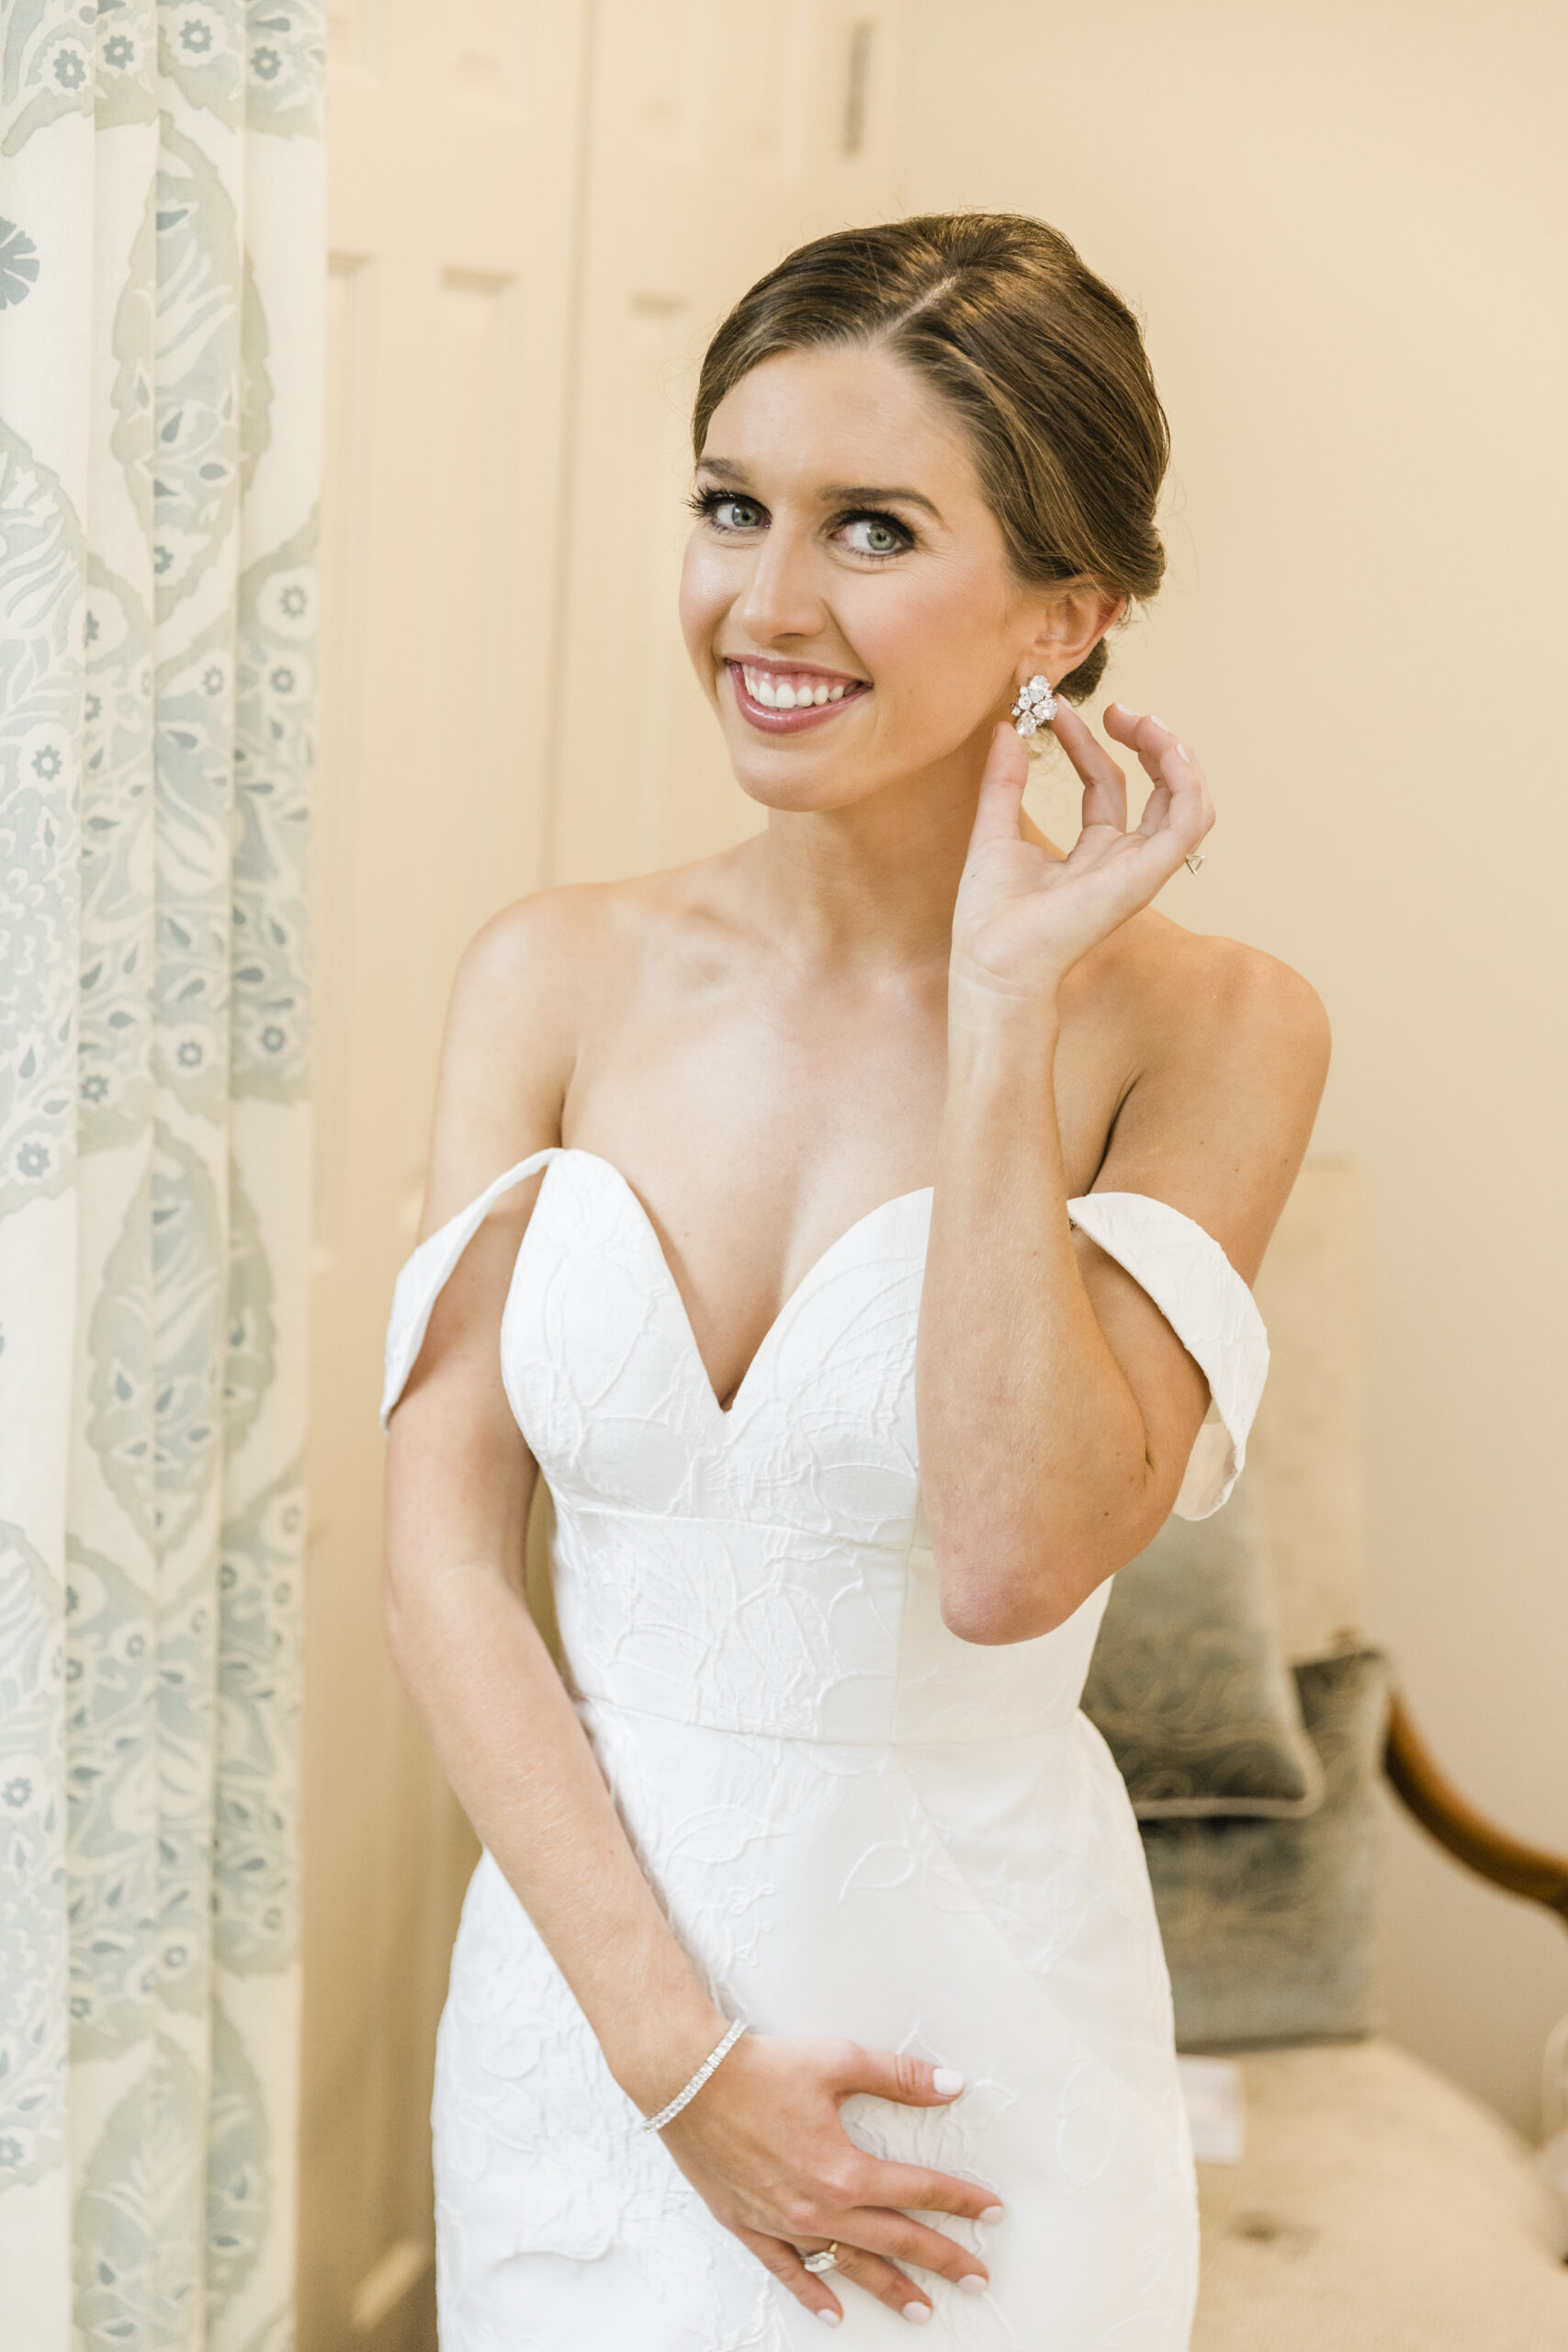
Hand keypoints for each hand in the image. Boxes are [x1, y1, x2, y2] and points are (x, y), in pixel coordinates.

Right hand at [659, 2033, 1000, 2325]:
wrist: (688, 2079)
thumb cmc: (762, 2066)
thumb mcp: (838, 2061)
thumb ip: (898, 2078)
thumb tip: (951, 2086)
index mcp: (845, 2170)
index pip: (919, 2190)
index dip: (961, 2200)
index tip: (992, 2211)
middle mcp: (818, 2208)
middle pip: (894, 2240)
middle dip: (941, 2260)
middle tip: (976, 2278)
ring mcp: (783, 2223)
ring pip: (847, 2266)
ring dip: (888, 2287)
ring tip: (923, 2309)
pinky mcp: (750, 2225)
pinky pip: (788, 2271)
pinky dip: (813, 2293)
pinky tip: (834, 2312)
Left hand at [949, 701, 1213, 1009]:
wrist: (991, 962)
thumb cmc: (990, 919)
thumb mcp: (993, 830)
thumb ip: (1004, 781)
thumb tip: (1006, 727)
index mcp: (1092, 854)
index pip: (1105, 784)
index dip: (1086, 742)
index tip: (1054, 710)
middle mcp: (1123, 860)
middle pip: (1156, 788)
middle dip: (1143, 740)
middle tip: (1113, 708)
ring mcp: (1139, 868)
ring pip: (1185, 801)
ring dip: (1172, 753)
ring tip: (1141, 720)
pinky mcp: (1147, 875)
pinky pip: (1189, 821)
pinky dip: (1186, 779)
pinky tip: (1162, 745)